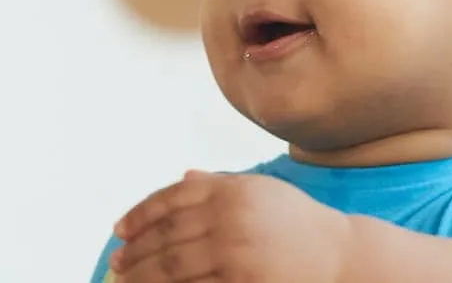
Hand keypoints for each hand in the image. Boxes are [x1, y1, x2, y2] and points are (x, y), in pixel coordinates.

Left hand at [109, 170, 351, 282]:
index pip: (171, 199)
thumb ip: (219, 184)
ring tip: (123, 281)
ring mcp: (235, 252)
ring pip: (173, 267)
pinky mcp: (242, 281)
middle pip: (167, 235)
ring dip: (142, 276)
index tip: (119, 230)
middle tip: (115, 263)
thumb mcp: (260, 190)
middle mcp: (230, 217)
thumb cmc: (296, 220)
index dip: (140, 214)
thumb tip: (182, 179)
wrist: (335, 253)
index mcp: (232, 189)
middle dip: (135, 250)